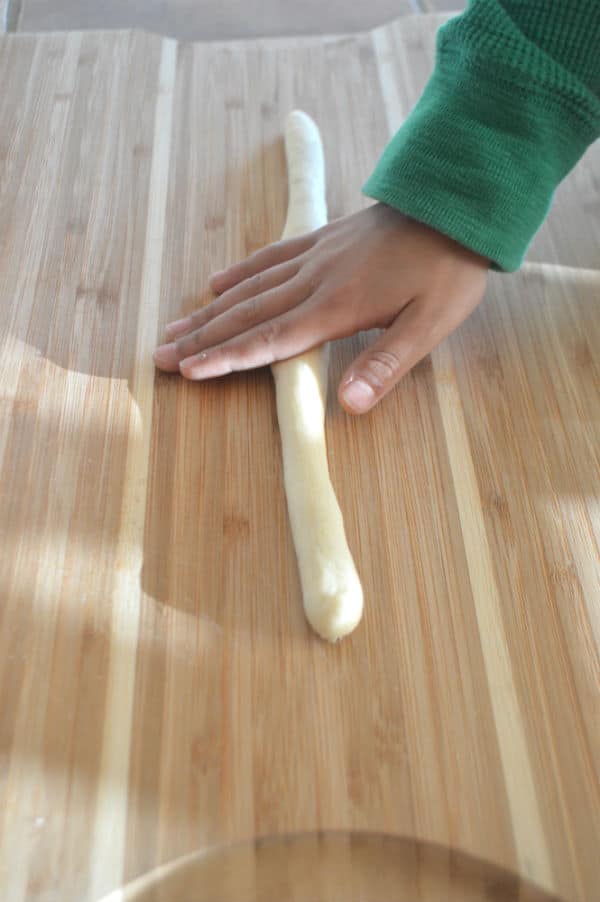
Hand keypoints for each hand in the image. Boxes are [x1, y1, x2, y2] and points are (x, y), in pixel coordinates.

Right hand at [154, 203, 488, 413]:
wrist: (456, 203)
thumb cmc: (447, 270)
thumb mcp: (428, 325)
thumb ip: (386, 365)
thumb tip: (349, 406)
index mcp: (336, 307)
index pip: (270, 340)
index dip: (228, 358)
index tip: (190, 371)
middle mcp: (314, 281)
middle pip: (247, 315)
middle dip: (202, 339)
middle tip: (161, 356)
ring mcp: (314, 256)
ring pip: (250, 288)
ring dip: (209, 311)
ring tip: (174, 326)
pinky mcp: (322, 239)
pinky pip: (270, 256)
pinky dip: (240, 271)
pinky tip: (217, 281)